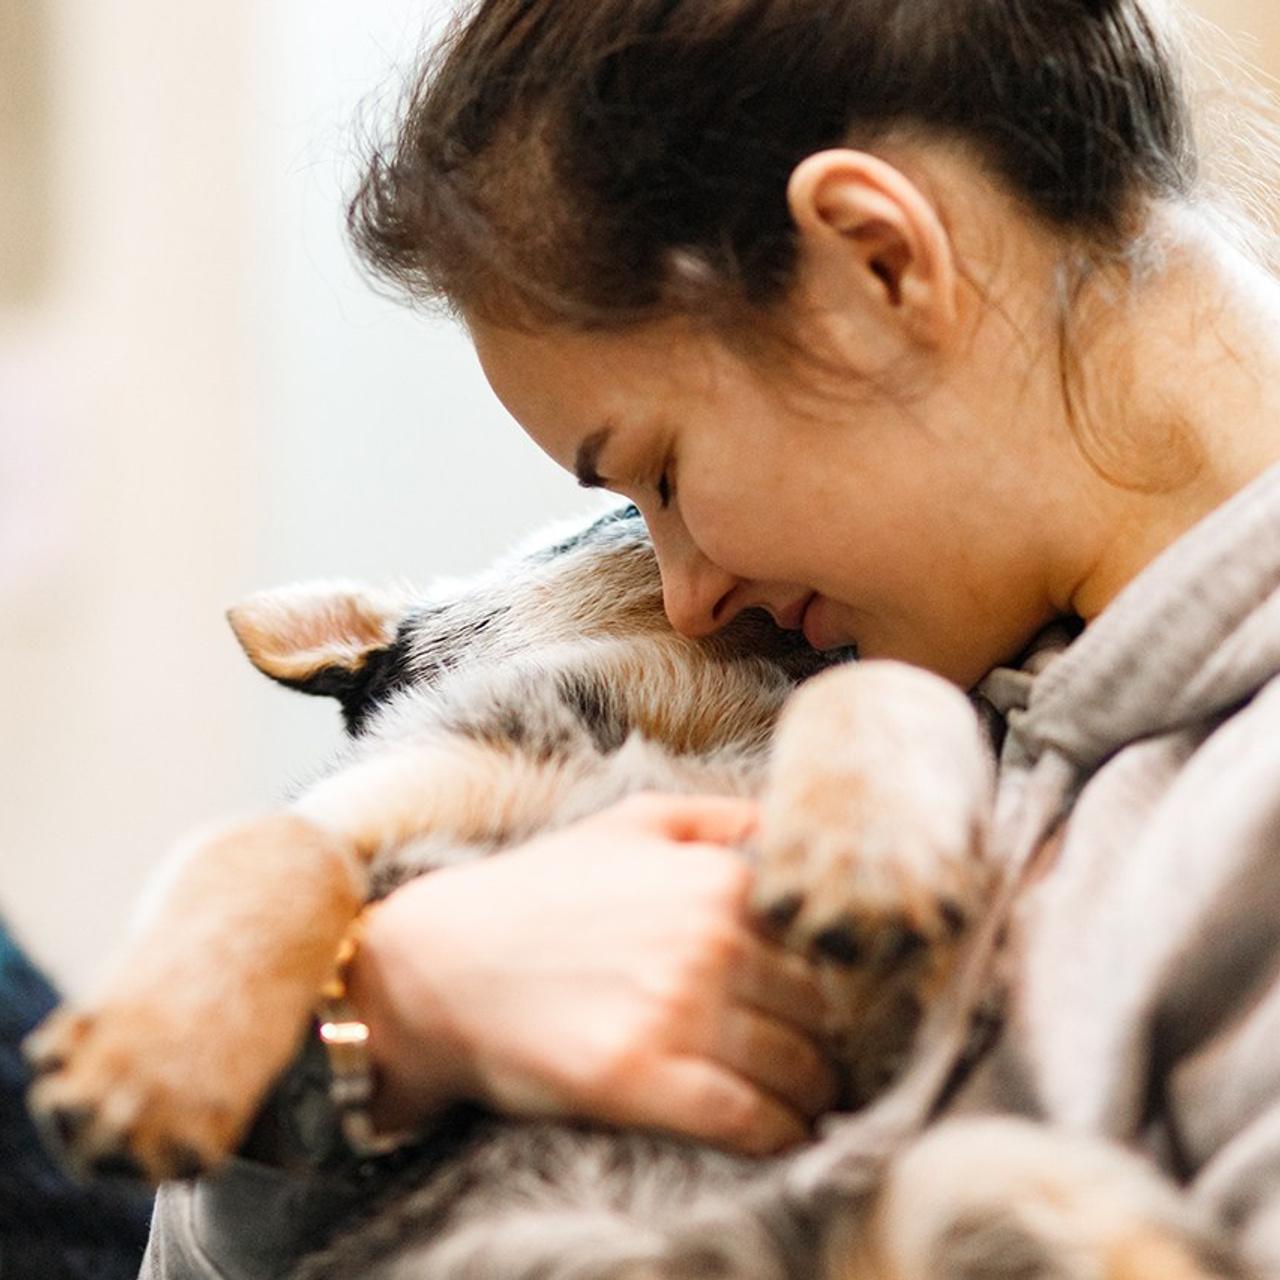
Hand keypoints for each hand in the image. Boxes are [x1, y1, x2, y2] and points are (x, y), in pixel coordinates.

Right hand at [347, 793, 834, 1154]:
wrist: (441, 962)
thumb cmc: (542, 890)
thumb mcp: (632, 821)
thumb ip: (722, 817)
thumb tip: (792, 828)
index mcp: (717, 878)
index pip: (828, 941)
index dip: (847, 978)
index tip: (849, 1001)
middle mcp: (708, 941)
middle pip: (822, 1010)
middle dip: (834, 1039)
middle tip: (834, 1058)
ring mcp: (675, 1012)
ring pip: (796, 1069)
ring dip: (814, 1093)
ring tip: (811, 1100)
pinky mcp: (640, 1080)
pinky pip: (748, 1121)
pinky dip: (778, 1134)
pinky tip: (779, 1134)